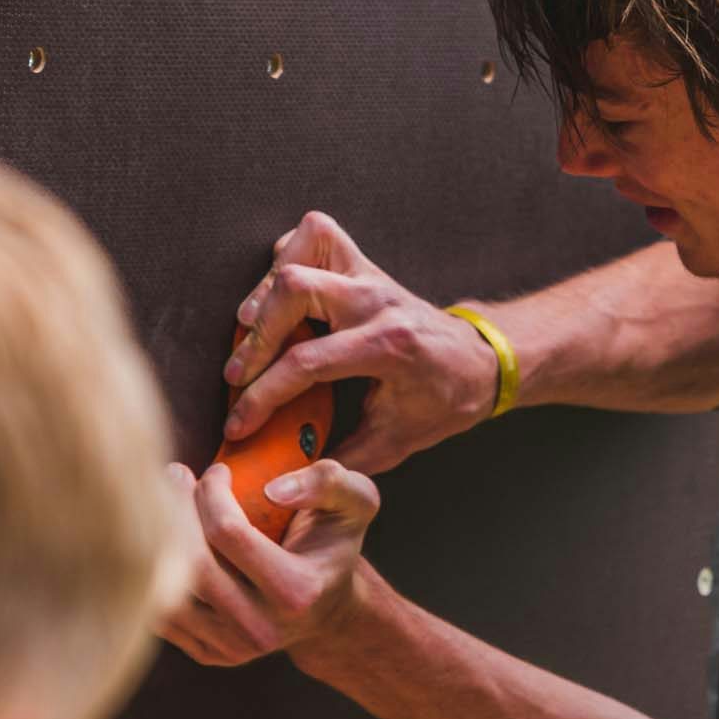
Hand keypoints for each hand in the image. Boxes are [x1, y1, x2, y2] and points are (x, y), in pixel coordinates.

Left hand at [158, 457, 381, 667]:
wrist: (327, 608)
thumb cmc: (333, 544)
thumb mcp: (354, 503)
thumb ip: (327, 481)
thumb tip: (273, 490)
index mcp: (297, 592)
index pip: (229, 532)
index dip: (212, 491)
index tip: (218, 470)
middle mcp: (263, 629)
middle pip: (192, 562)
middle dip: (175, 508)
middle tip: (176, 475)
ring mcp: (233, 648)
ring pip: (168, 591)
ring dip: (156, 538)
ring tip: (163, 502)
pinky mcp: (209, 654)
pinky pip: (162, 611)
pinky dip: (153, 571)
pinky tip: (164, 539)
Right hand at [220, 212, 501, 471]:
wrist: (480, 361)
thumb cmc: (443, 400)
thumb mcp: (398, 441)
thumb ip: (344, 459)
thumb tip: (290, 482)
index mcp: (389, 346)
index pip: (308, 361)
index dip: (263, 395)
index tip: (239, 422)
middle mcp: (377, 300)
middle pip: (297, 288)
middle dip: (256, 335)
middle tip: (238, 374)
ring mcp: (370, 274)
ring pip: (306, 245)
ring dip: (268, 285)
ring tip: (250, 328)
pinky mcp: (362, 264)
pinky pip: (316, 235)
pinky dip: (287, 256)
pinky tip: (276, 297)